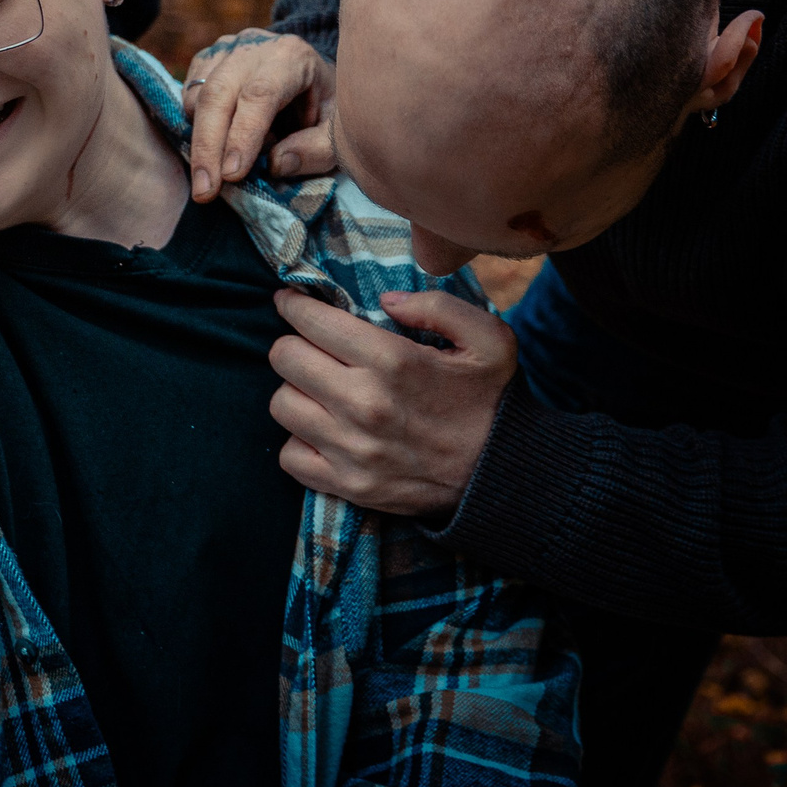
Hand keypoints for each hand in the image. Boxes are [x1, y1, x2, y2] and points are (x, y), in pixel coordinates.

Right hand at [182, 29, 335, 199]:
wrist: (312, 75)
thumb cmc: (325, 107)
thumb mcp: (339, 131)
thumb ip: (317, 149)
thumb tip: (277, 164)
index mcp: (292, 57)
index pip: (260, 94)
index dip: (243, 135)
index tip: (232, 175)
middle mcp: (253, 47)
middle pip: (219, 93)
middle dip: (208, 146)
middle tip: (205, 191)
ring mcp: (225, 50)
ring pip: (197, 96)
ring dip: (200, 142)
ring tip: (214, 178)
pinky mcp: (206, 61)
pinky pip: (188, 96)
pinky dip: (194, 128)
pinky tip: (212, 151)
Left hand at [268, 287, 516, 517]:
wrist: (504, 477)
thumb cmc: (492, 401)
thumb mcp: (488, 339)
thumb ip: (437, 306)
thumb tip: (384, 301)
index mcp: (392, 361)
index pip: (311, 322)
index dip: (294, 305)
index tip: (291, 302)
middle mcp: (364, 403)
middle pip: (284, 358)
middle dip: (294, 343)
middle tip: (311, 345)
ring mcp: (352, 449)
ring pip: (281, 404)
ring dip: (296, 390)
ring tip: (319, 388)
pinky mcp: (348, 485)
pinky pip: (290, 456)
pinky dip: (299, 440)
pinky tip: (323, 429)